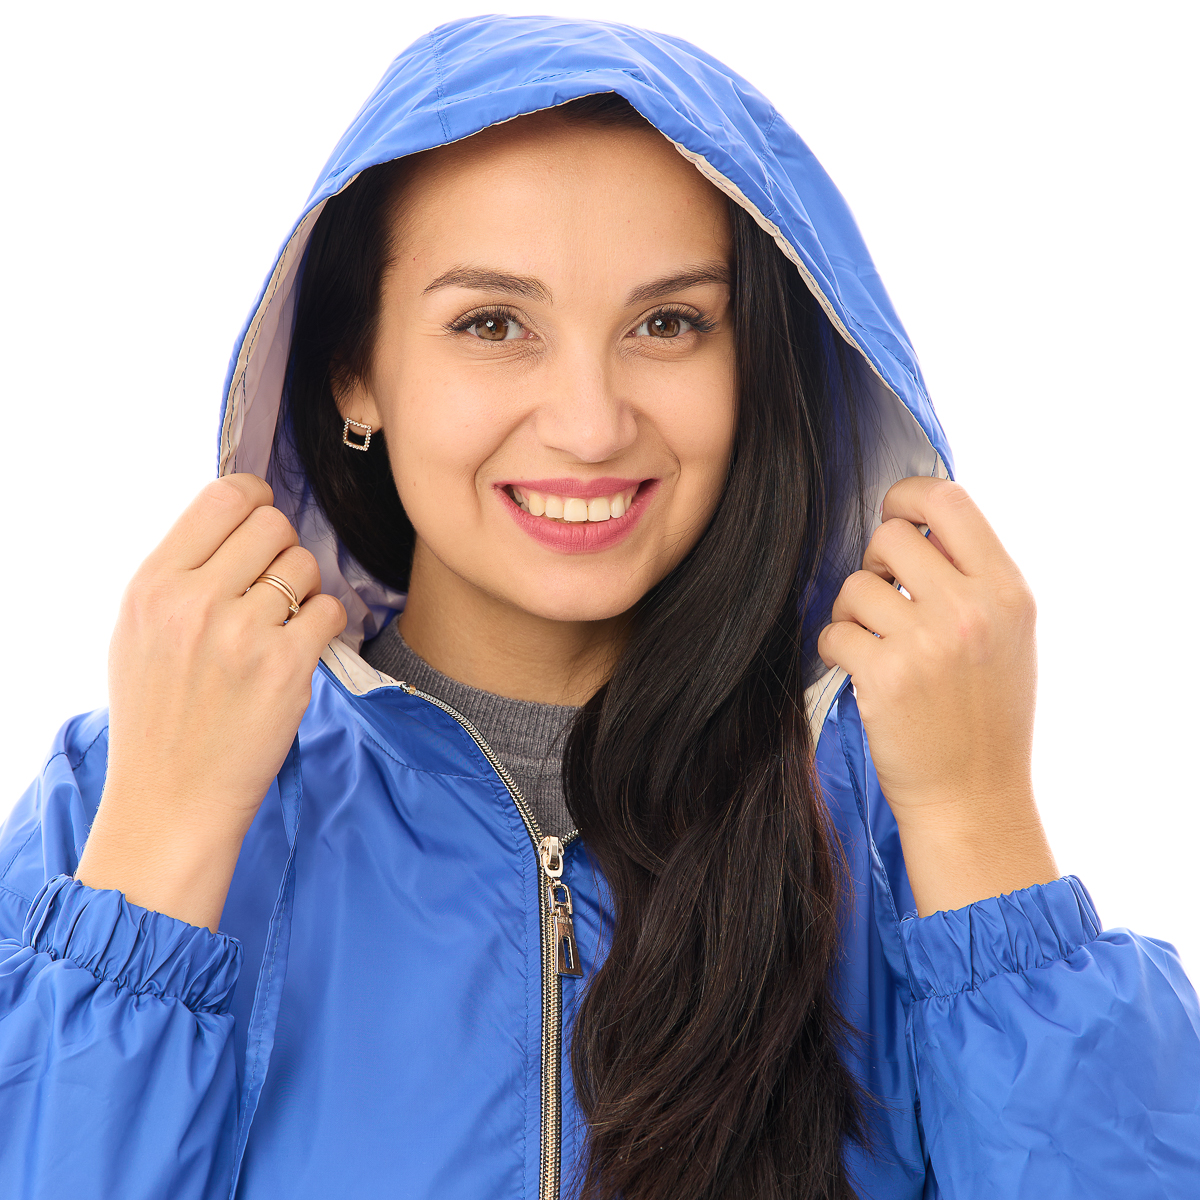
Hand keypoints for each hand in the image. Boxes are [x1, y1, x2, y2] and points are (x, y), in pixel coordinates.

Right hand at [76, 474, 346, 929]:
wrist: (172, 799)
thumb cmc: (159, 717)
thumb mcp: (139, 633)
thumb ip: (182, 574)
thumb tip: (237, 520)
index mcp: (152, 586)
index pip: (222, 497)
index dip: (256, 499)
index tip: (263, 518)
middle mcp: (194, 603)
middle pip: (273, 525)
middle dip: (282, 550)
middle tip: (274, 587)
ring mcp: (242, 634)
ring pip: (306, 566)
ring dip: (305, 591)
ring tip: (282, 626)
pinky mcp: (287, 667)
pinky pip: (330, 610)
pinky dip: (325, 624)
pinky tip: (302, 649)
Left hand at [817, 477, 1057, 914]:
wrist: (973, 799)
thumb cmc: (985, 717)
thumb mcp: (1006, 637)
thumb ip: (971, 578)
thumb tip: (914, 524)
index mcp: (1007, 592)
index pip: (948, 500)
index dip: (908, 497)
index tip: (893, 517)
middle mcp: (972, 610)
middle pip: (890, 537)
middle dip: (874, 563)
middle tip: (882, 599)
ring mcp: (928, 643)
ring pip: (854, 586)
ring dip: (851, 612)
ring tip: (874, 644)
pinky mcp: (885, 676)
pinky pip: (834, 631)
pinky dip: (836, 648)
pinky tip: (859, 671)